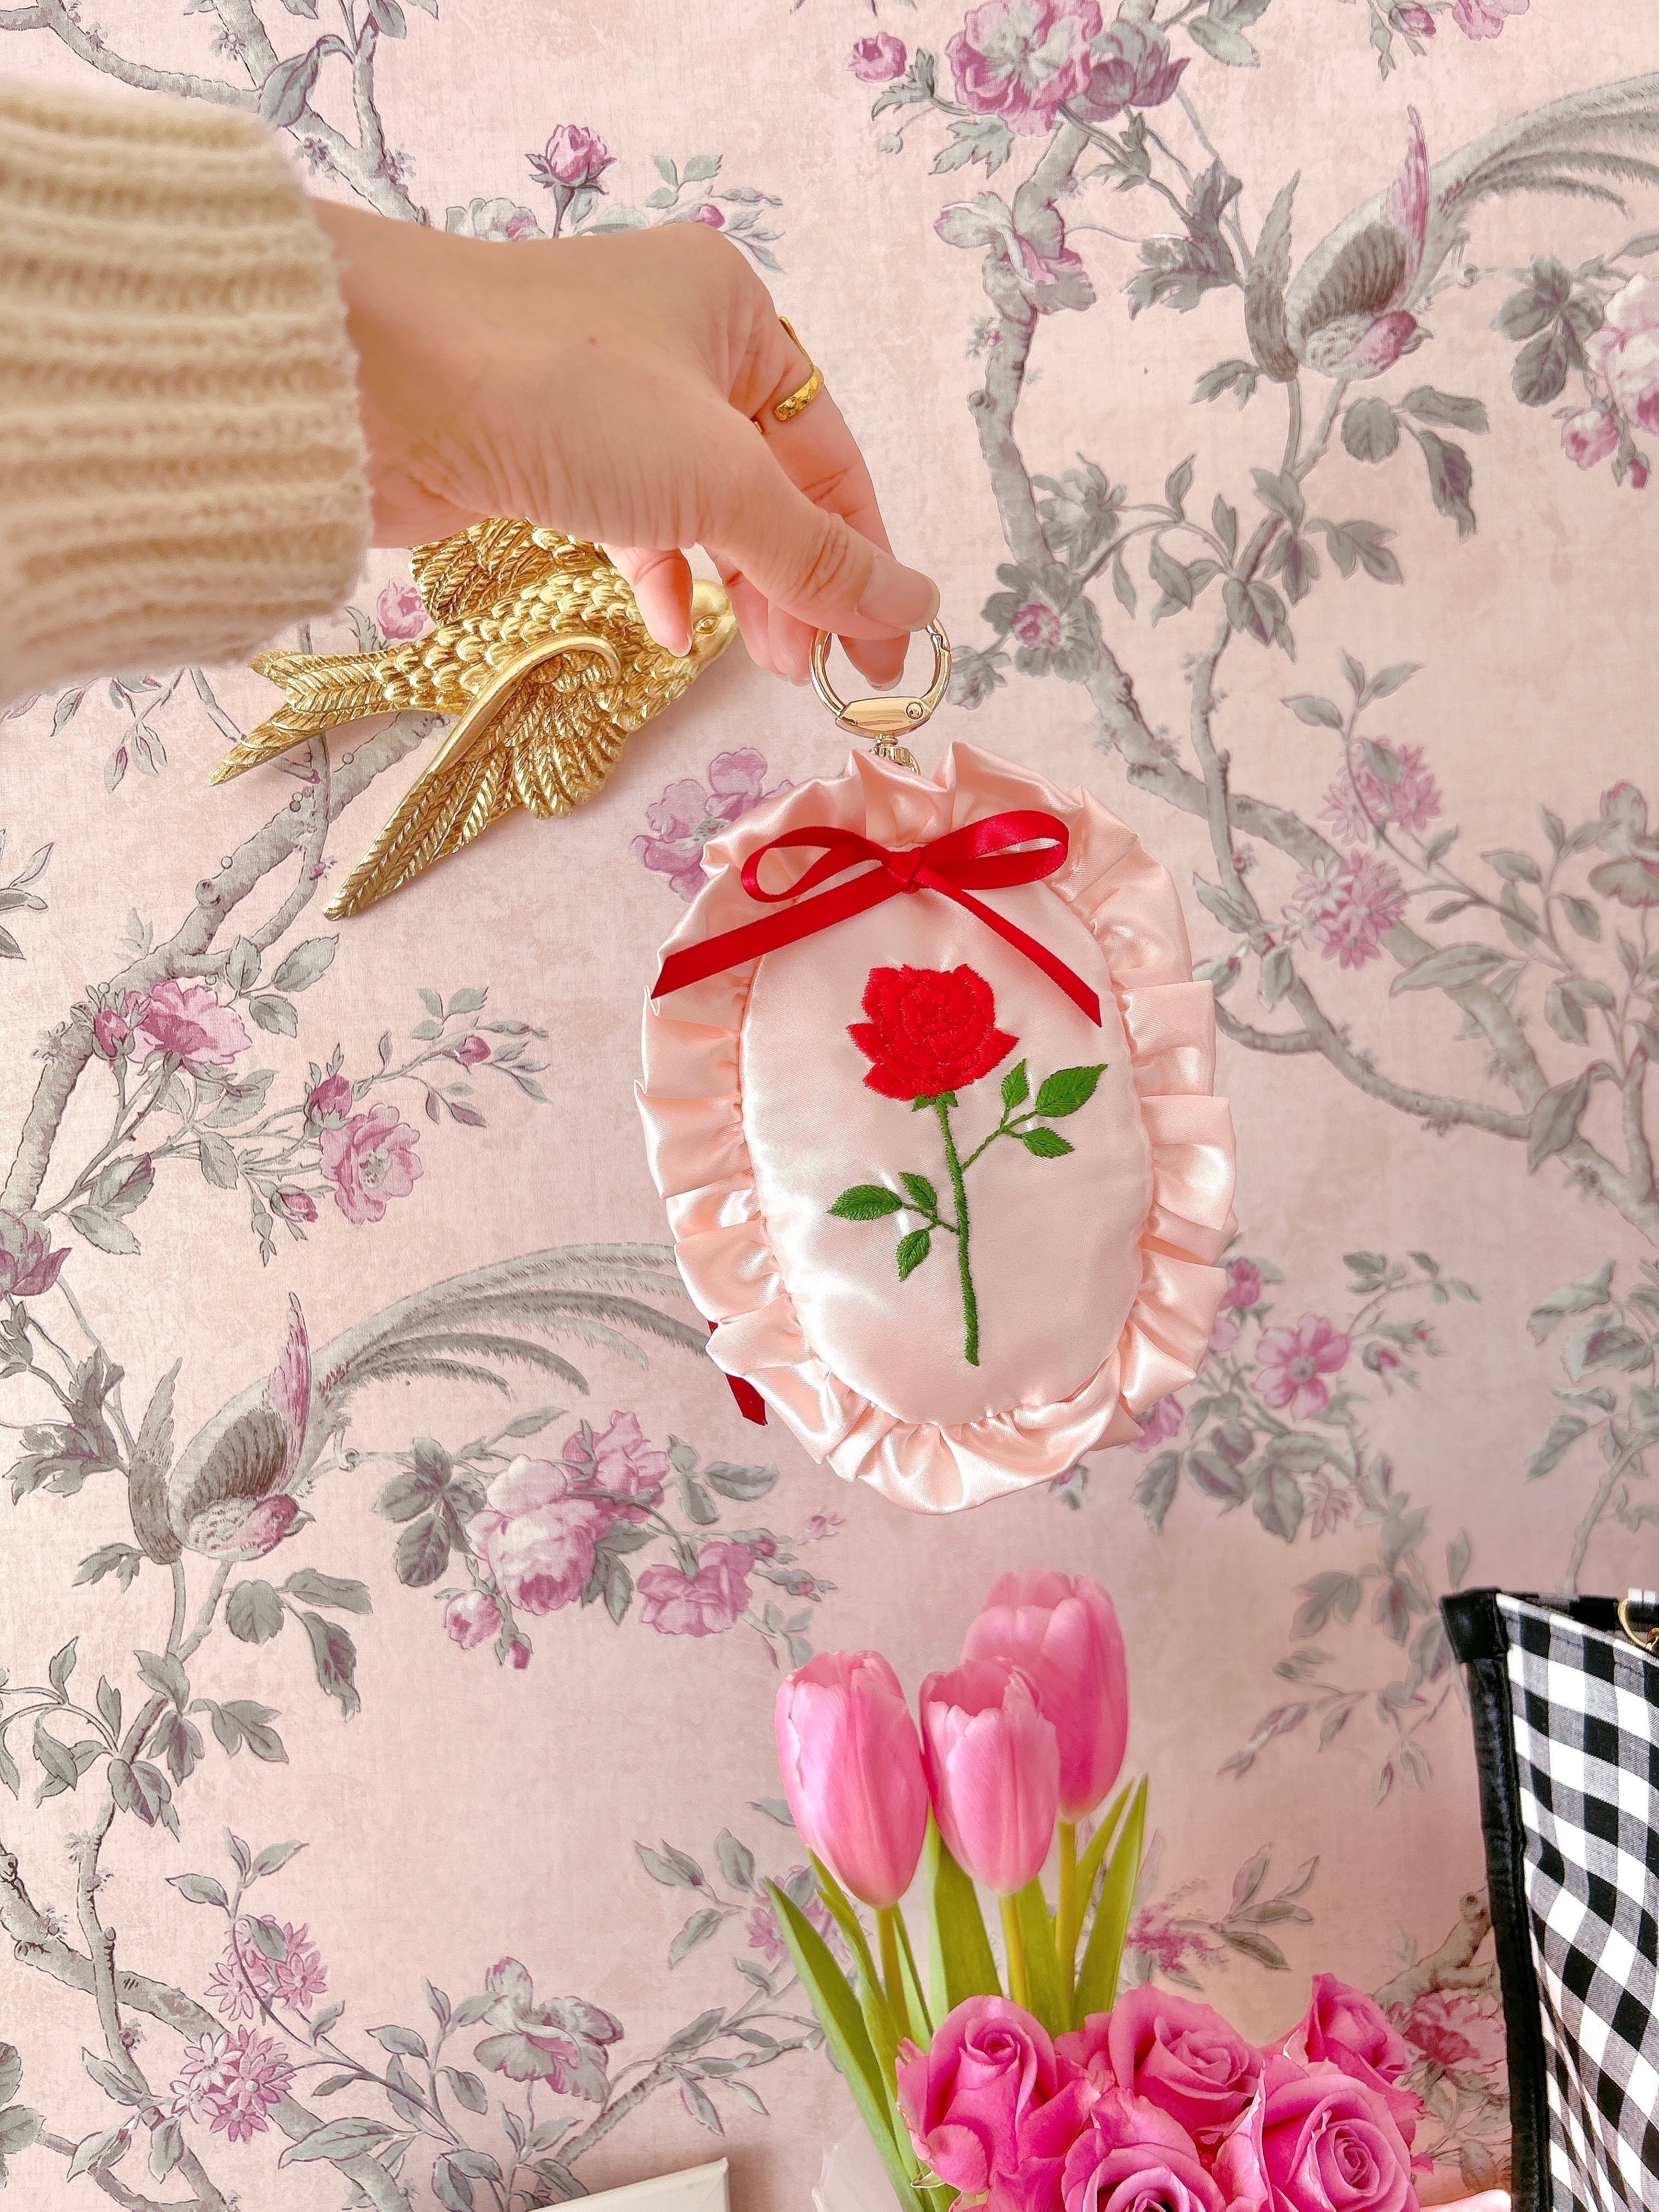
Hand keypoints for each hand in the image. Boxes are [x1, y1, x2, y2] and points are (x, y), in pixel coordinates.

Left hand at [310, 203, 937, 684]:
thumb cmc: (559, 394)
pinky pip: (630, 519)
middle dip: (800, 582)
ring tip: (764, 661)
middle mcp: (675, 343)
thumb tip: (916, 605)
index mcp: (735, 314)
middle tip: (819, 673)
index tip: (887, 652)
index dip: (865, 557)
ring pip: (702, 508)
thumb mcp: (718, 479)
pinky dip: (659, 574)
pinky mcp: (543, 448)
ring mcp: (606, 398)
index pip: (830, 454)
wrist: (371, 377)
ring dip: (737, 588)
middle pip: (770, 485)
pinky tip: (669, 629)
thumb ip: (817, 554)